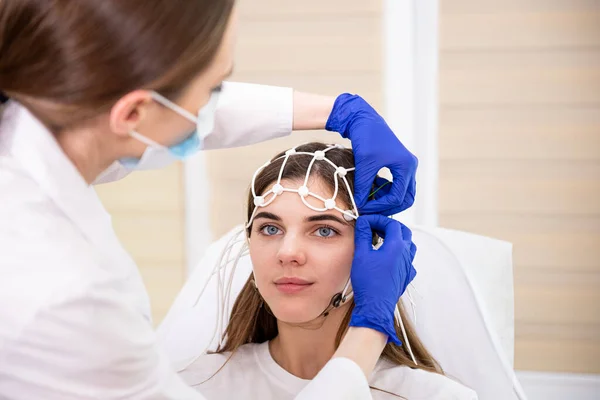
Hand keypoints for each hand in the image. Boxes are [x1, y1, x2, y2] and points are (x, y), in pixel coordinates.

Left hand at [326, 94, 416, 215]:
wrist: (364, 121)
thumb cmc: (366, 139)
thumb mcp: (364, 165)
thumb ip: (363, 187)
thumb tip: (359, 206)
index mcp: (406, 166)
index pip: (398, 197)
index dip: (380, 205)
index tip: (364, 208)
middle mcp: (410, 166)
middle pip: (407, 198)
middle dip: (389, 206)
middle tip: (371, 209)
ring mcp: (407, 166)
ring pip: (403, 193)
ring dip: (387, 199)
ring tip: (369, 199)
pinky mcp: (400, 165)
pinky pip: (398, 185)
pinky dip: (386, 191)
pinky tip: (372, 190)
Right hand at [349, 215, 416, 344]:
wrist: (376, 306)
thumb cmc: (369, 281)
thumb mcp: (361, 254)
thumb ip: (363, 235)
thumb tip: (363, 222)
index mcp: (397, 246)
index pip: (391, 224)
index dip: (378, 219)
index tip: (367, 221)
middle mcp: (406, 254)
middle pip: (404, 231)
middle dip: (389, 226)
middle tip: (375, 227)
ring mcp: (408, 266)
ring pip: (408, 245)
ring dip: (397, 239)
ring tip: (382, 240)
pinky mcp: (407, 276)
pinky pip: (408, 260)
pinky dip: (399, 254)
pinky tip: (389, 258)